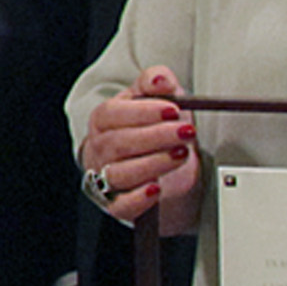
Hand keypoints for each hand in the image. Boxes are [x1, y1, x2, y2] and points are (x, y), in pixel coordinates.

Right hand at [78, 67, 202, 235]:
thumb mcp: (157, 100)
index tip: (173, 109)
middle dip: (156, 137)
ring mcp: (106, 178)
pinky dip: (138, 199)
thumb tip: (161, 79)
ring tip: (181, 154)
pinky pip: (121, 206)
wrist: (156, 166)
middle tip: (186, 131)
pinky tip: (156, 189)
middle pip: (119, 143)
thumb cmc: (153, 130)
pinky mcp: (117, 205)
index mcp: (104, 120)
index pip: (113, 114)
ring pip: (120, 174)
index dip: (143, 111)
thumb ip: (157, 82)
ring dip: (153, 164)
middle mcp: (100, 149)